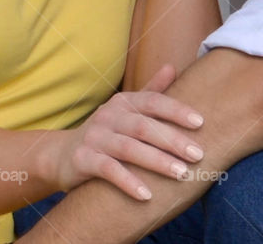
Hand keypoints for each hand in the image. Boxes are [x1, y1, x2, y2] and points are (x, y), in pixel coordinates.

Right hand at [52, 64, 204, 199]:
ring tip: (181, 174)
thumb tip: (172, 67)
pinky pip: (108, 170)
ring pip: (128, 148)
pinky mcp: (83, 159)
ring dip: (157, 161)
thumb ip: (150, 91)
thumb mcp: (126, 109)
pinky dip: (128, 182)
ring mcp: (94, 137)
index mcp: (123, 102)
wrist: (62, 154)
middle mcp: (108, 115)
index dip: (176, 110)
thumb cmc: (106, 132)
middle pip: (144, 126)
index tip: (201, 123)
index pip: (153, 101)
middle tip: (198, 155)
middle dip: (173, 140)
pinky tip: (147, 196)